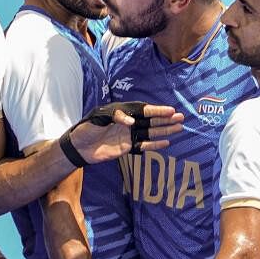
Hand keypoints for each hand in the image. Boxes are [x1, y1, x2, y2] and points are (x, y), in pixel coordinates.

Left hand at [67, 101, 183, 162]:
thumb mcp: (98, 117)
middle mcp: (129, 123)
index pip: (143, 110)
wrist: (78, 147)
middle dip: (165, 119)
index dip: (157, 111)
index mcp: (123, 112)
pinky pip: (144, 145)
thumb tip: (133, 122)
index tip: (170, 111)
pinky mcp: (127, 148)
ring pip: (150, 132)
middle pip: (150, 120)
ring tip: (179, 128)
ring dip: (164, 130)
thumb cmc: (86, 128)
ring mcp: (129, 135)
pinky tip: (166, 143)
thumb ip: (116, 116)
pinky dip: (155, 144)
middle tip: (181, 117)